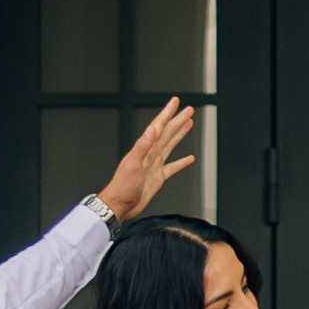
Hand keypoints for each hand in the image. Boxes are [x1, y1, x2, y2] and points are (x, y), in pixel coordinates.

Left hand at [99, 97, 197, 227]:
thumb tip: (151, 130)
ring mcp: (154, 165)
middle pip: (167, 133)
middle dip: (178, 120)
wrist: (120, 205)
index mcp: (144, 148)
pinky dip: (181, 162)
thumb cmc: (121, 186)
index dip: (167, 113)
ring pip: (170, 145)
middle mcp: (150, 154)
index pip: (158, 126)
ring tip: (188, 124)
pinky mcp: (158, 177)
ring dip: (179, 134)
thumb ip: (142, 145)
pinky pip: (173, 167)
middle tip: (188, 110)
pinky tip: (189, 158)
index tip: (175, 102)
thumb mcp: (132, 163)